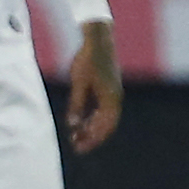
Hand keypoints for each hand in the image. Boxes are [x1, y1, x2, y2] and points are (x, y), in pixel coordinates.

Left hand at [65, 21, 121, 152]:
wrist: (98, 40)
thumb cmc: (88, 60)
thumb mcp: (79, 83)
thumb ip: (76, 105)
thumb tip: (73, 125)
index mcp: (111, 99)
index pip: (105, 127)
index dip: (93, 140)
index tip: (79, 148)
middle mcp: (114, 98)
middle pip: (105, 125)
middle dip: (91, 136)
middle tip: (75, 145)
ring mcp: (112, 93)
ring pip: (103, 118)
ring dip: (90, 127)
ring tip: (75, 135)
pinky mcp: (107, 88)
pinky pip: (101, 109)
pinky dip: (91, 117)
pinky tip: (80, 121)